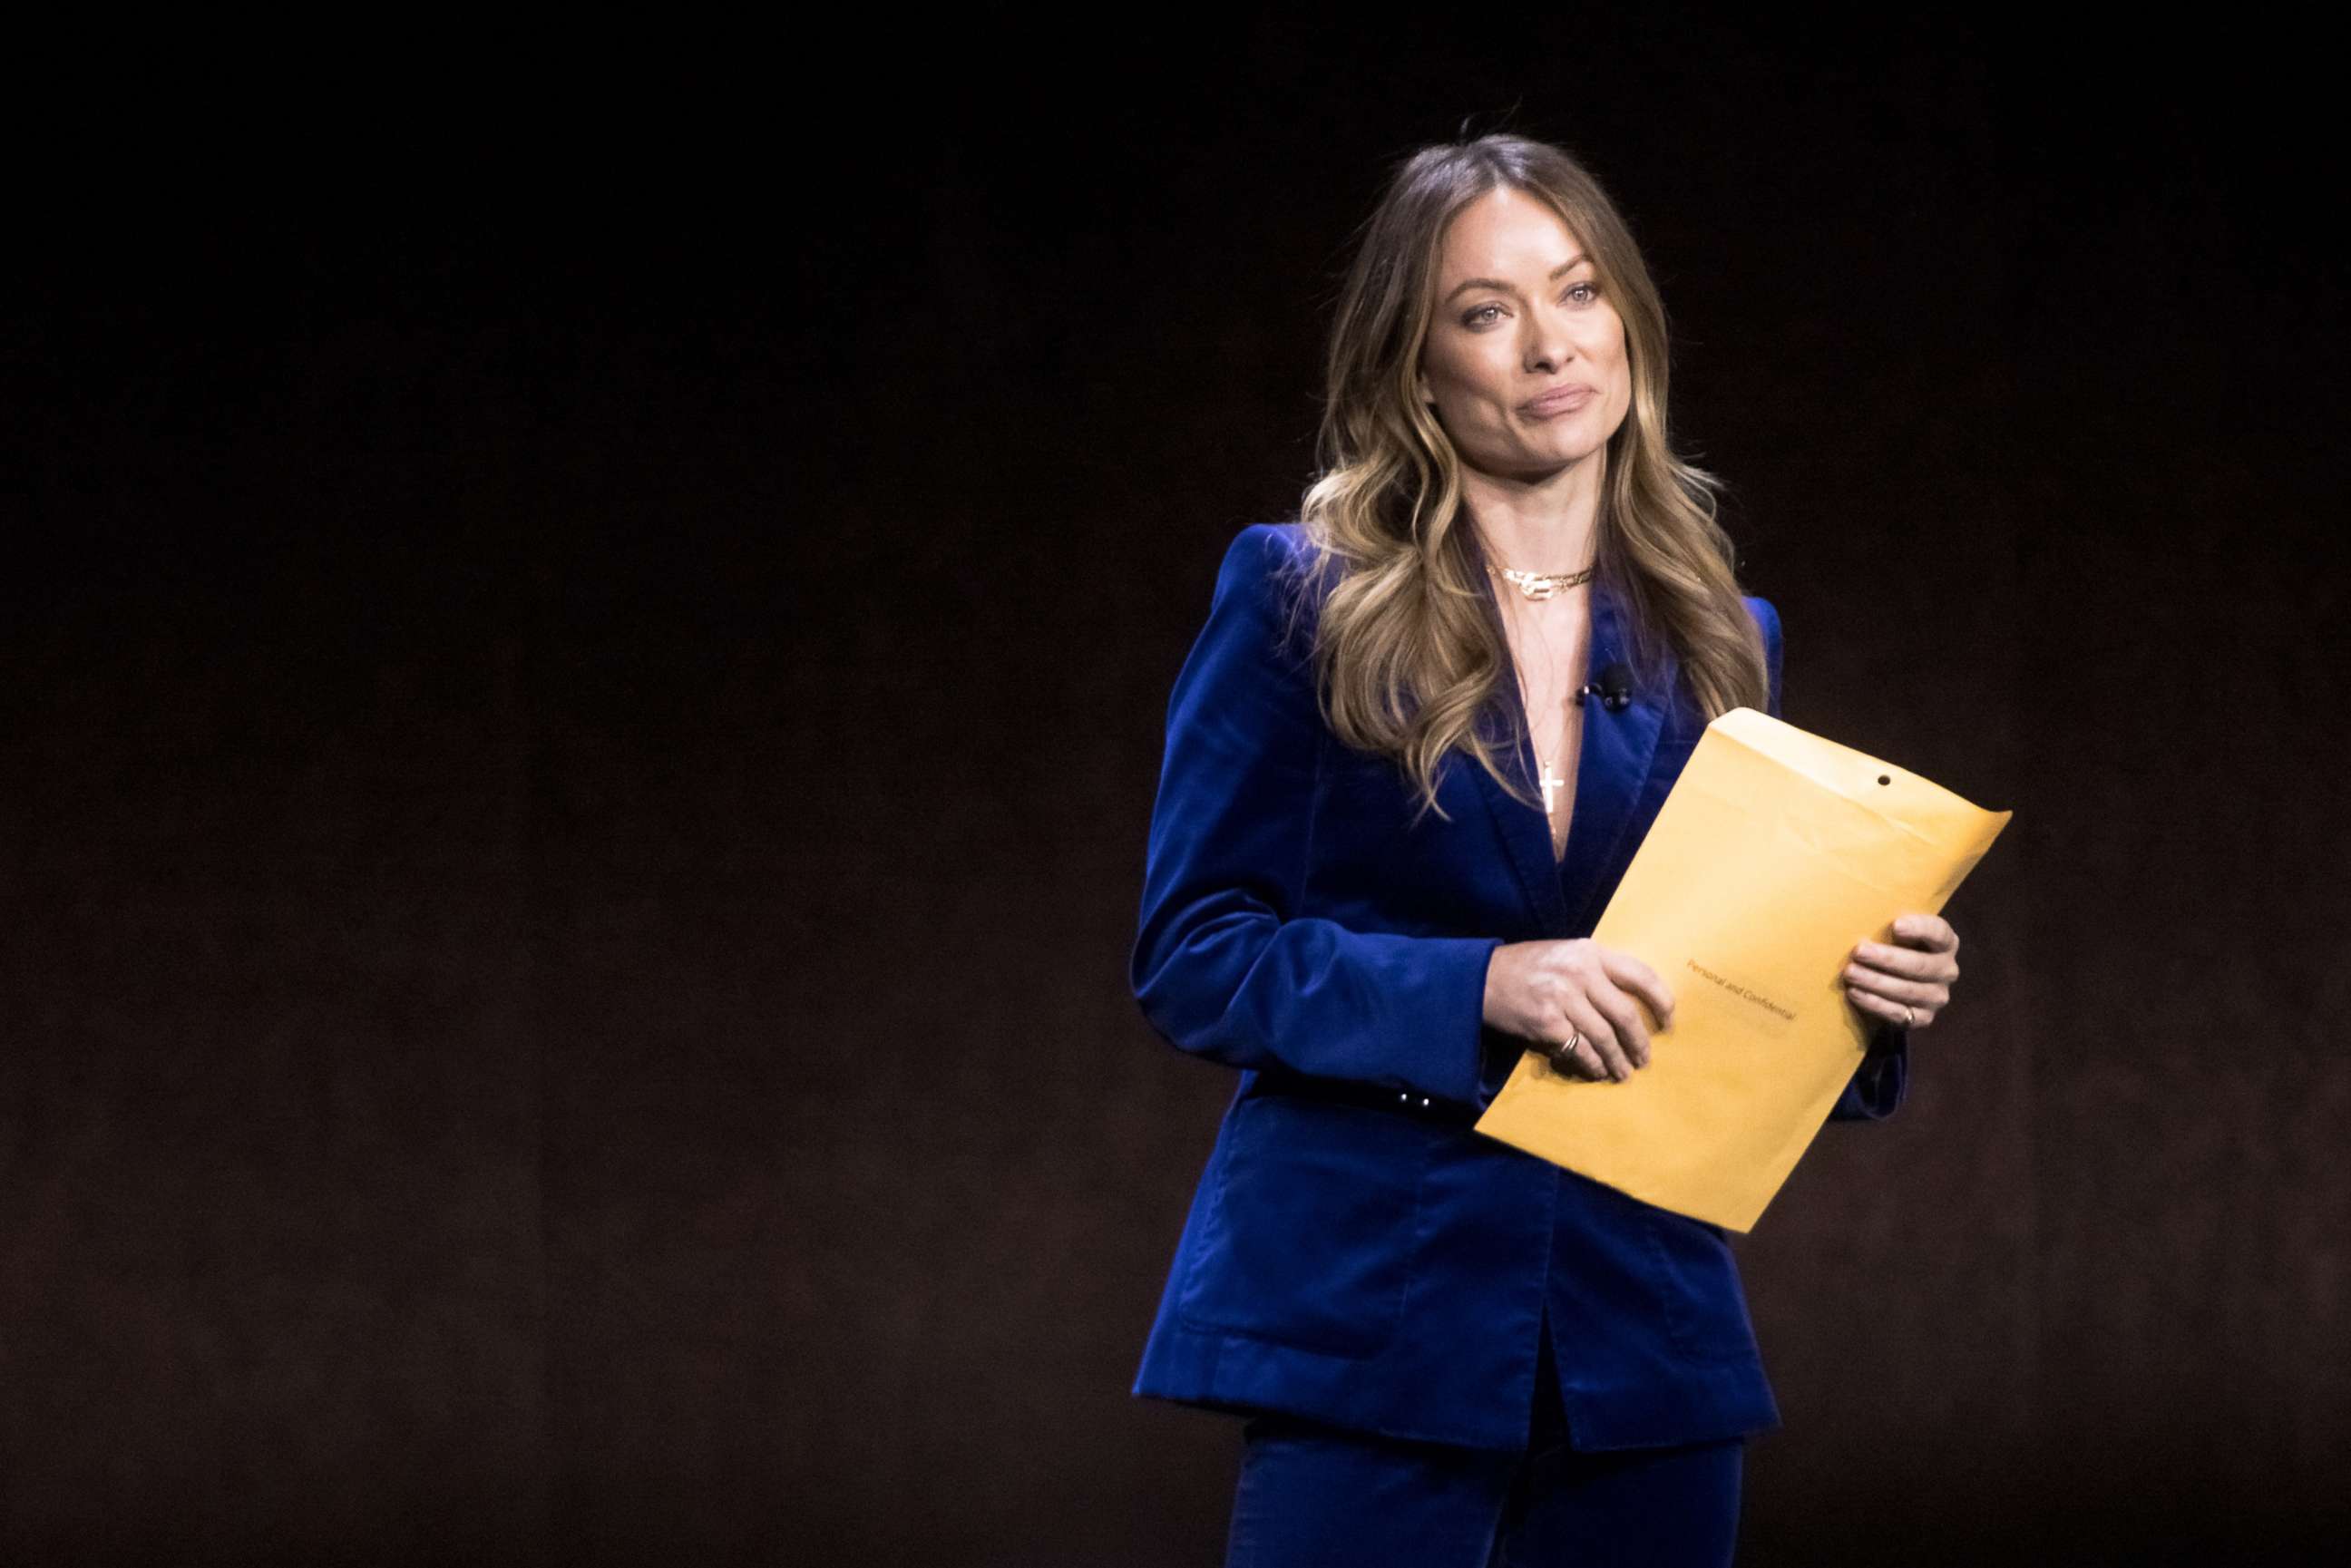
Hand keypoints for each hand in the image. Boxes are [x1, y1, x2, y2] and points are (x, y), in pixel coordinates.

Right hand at [1482, 939, 1674, 1082]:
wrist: (1482, 978)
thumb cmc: (1528, 967)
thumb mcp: (1566, 954)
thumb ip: (1597, 970)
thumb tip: (1634, 1001)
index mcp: (1589, 951)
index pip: (1640, 974)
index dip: (1662, 1000)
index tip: (1669, 1021)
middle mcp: (1579, 972)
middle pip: (1625, 1014)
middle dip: (1639, 1042)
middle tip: (1645, 1059)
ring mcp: (1563, 998)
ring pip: (1604, 1038)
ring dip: (1617, 1060)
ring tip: (1623, 1073)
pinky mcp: (1547, 1023)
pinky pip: (1579, 1050)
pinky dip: (1592, 1065)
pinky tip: (1597, 1071)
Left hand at [1844, 913, 1960, 1029]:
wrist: (1897, 984)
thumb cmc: (1893, 947)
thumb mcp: (1897, 933)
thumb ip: (1890, 923)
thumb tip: (1857, 909)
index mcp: (1946, 943)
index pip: (1938, 933)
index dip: (1919, 928)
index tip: (1896, 925)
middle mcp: (1947, 970)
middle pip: (1920, 965)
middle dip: (1887, 959)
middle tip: (1858, 952)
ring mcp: (1937, 996)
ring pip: (1908, 990)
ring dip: (1876, 982)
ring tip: (1850, 973)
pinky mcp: (1924, 1018)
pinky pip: (1900, 1013)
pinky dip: (1875, 1003)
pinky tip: (1855, 993)